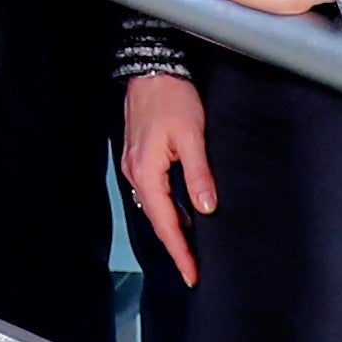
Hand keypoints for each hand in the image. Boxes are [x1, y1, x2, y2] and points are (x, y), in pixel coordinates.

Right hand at [120, 74, 216, 287]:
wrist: (152, 66)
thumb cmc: (173, 99)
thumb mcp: (191, 136)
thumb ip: (198, 174)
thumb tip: (207, 210)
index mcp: (146, 172)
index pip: (165, 222)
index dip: (180, 251)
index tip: (193, 275)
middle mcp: (135, 173)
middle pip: (157, 219)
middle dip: (176, 246)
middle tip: (195, 271)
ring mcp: (134, 164)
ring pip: (155, 206)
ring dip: (173, 228)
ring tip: (193, 249)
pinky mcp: (139, 156)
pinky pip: (154, 192)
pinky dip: (168, 209)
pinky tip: (184, 214)